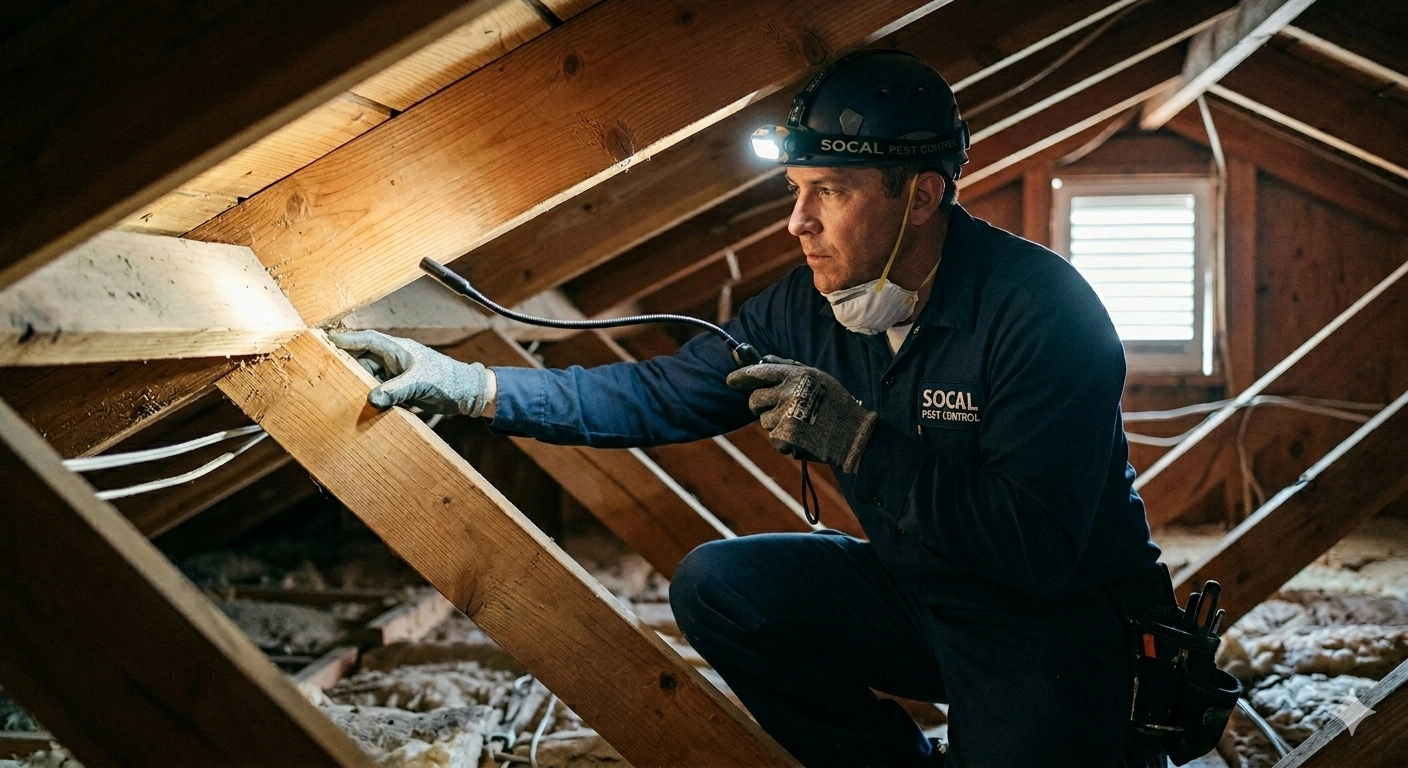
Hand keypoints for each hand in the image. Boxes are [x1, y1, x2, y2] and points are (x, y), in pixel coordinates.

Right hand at [329, 330, 491, 415]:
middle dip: (344, 364)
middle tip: (322, 371)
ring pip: (367, 375)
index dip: (345, 340)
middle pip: (361, 358)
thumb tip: (371, 399)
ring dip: (355, 383)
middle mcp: (393, 359)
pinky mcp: (399, 388)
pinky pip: (377, 390)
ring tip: (334, 391)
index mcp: (397, 349)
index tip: (325, 342)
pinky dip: (367, 395)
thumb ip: (396, 390)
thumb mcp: (421, 383)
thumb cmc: (448, 380)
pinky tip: (356, 404)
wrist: (466, 393)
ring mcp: (395, 374)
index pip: (366, 340)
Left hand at [726, 361, 876, 472]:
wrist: (853, 433)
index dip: (741, 376)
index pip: (758, 372)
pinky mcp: (785, 436)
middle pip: (754, 400)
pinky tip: (802, 435)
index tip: (731, 380)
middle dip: (761, 405)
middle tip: (780, 407)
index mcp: (795, 375)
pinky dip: (783, 439)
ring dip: (776, 422)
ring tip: (800, 422)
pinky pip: (773, 437)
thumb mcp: (815, 376)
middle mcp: (788, 392)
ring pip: (763, 420)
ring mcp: (785, 415)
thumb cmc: (834, 402)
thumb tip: (762, 359)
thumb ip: (787, 367)